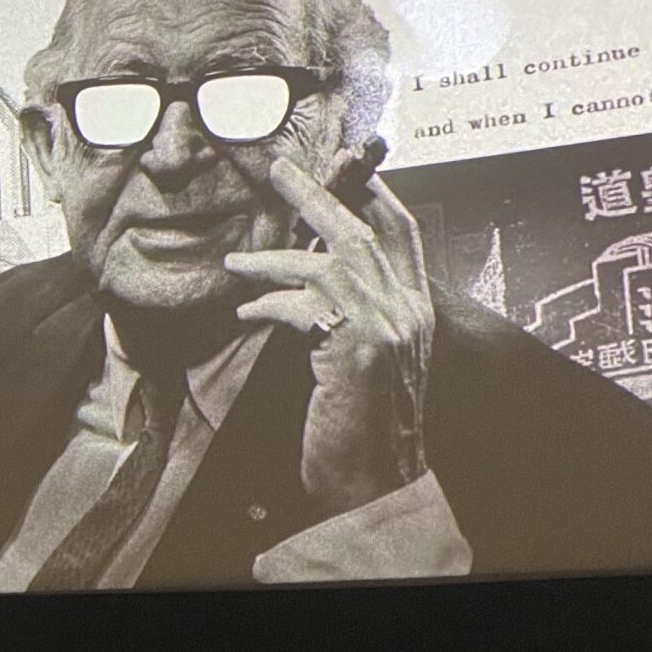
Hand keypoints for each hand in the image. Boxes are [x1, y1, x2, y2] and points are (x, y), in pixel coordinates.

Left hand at [226, 151, 433, 519]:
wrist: (377, 483)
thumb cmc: (360, 424)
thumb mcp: (363, 360)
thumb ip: (350, 315)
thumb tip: (306, 280)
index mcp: (415, 310)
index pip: (402, 232)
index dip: (371, 193)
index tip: (339, 168)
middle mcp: (408, 311)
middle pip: (362, 229)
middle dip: (318, 193)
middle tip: (278, 169)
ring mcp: (388, 327)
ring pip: (330, 260)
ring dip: (275, 256)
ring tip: (236, 262)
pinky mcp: (359, 350)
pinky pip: (304, 306)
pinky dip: (268, 305)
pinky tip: (244, 314)